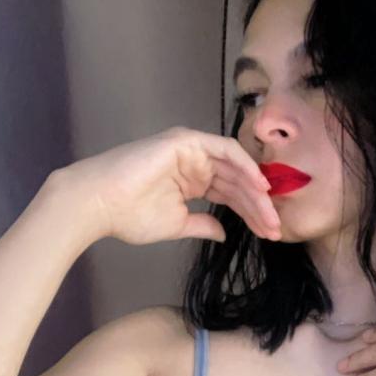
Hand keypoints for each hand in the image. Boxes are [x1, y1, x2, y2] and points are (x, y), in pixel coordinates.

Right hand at [56, 127, 280, 244]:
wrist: (99, 205)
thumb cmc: (130, 216)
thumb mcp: (176, 225)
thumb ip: (203, 225)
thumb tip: (223, 232)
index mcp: (193, 181)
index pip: (231, 195)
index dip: (251, 213)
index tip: (268, 234)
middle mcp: (196, 163)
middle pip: (237, 183)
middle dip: (258, 207)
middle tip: (276, 230)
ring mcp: (192, 150)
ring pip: (235, 168)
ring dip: (255, 191)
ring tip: (271, 215)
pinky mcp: (186, 141)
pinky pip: (224, 150)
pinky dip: (244, 165)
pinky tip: (260, 186)